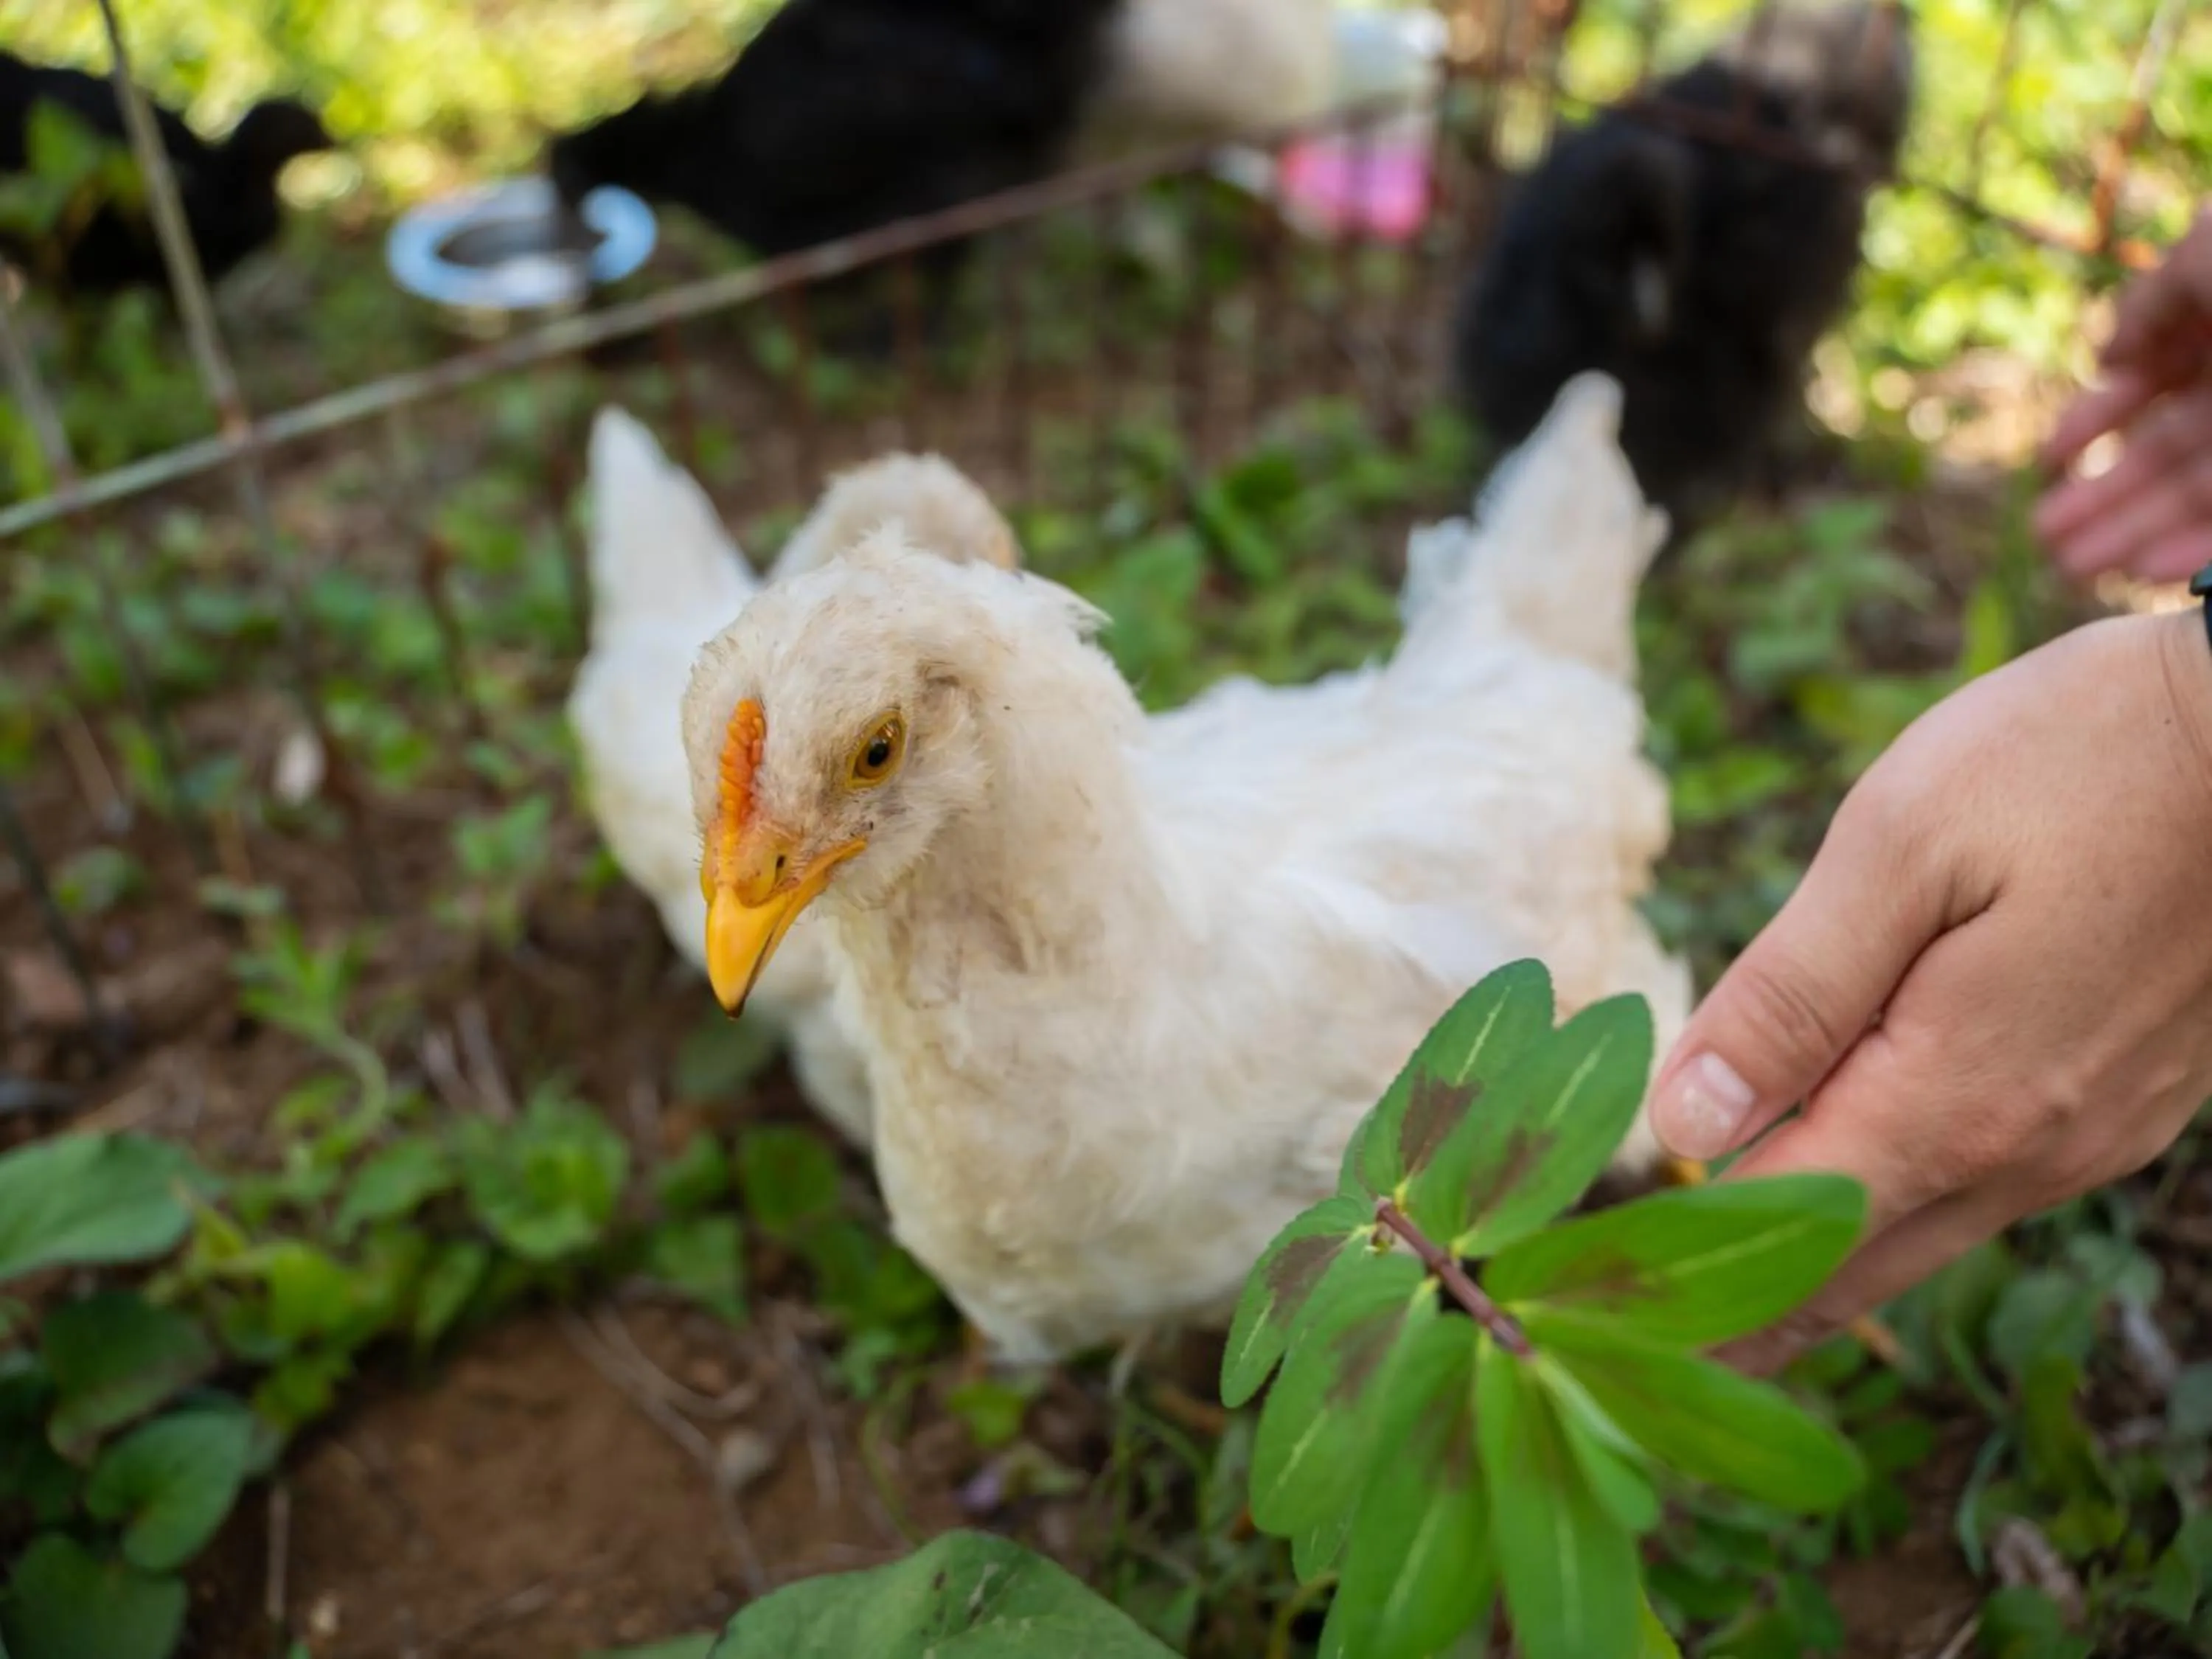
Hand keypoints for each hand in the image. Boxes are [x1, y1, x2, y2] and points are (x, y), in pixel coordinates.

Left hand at [1648, 610, 2211, 1371]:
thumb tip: (1681, 1116)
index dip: (1676, 1264)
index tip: (1588, 1305)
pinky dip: (1895, 1208)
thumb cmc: (2075, 760)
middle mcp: (2031, 1148)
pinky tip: (1841, 1190)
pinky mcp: (2127, 1102)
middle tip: (1632, 1346)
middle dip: (1740, 1308)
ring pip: (1923, 1235)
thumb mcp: (1899, 846)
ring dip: (1818, 1265)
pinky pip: (1985, 1187)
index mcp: (1955, 1096)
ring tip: (1713, 1290)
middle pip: (1852, 1268)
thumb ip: (1789, 995)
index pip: (1779, 1225)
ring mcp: (2092, 1136)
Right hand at [2037, 207, 2211, 583]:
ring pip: (2197, 491)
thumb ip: (2151, 302)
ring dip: (2133, 533)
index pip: (2152, 382)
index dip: (2095, 422)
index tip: (2049, 461)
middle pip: (2167, 451)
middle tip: (2048, 538)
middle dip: (2104, 497)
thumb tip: (2106, 357)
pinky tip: (2148, 571)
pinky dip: (2197, 547)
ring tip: (2074, 568)